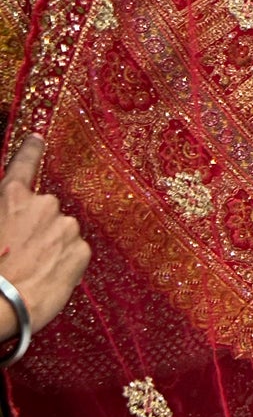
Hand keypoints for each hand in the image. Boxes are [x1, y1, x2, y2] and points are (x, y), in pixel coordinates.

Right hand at [0, 135, 88, 344]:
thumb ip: (5, 213)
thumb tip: (11, 219)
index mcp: (11, 198)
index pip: (23, 164)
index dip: (30, 150)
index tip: (37, 138)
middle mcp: (43, 205)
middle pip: (46, 210)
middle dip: (37, 228)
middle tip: (20, 253)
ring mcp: (65, 227)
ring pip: (62, 232)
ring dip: (52, 246)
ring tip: (32, 270)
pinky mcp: (81, 250)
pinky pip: (74, 252)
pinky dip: (64, 263)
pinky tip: (46, 278)